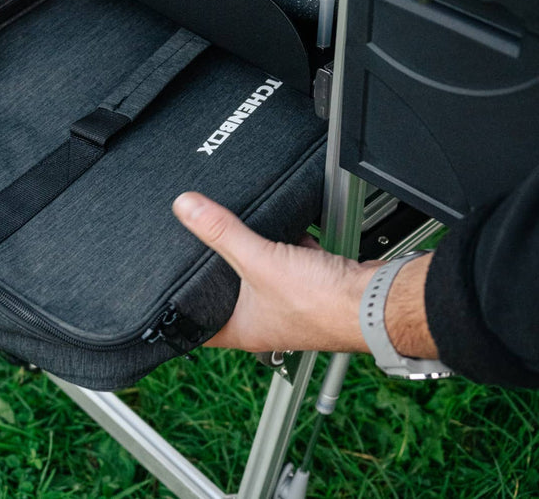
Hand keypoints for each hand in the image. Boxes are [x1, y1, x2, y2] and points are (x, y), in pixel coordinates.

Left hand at [172, 192, 439, 358]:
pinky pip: (287, 261)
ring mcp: (288, 304)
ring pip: (259, 274)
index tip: (162, 291)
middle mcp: (264, 322)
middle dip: (217, 269)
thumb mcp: (259, 262)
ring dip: (252, 253)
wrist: (376, 301)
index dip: (180, 310)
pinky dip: (284, 245)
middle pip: (228, 293)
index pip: (199, 326)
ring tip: (231, 233)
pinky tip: (282, 227)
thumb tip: (186, 208)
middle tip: (195, 250)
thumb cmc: (323, 305)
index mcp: (243, 330)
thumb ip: (222, 233)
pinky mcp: (310, 285)